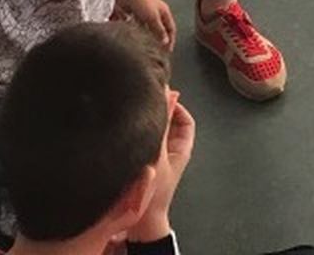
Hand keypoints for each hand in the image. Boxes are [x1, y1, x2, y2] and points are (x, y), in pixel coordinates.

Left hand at [119, 0, 176, 48]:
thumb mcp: (153, 18)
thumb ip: (159, 30)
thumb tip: (165, 42)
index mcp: (164, 12)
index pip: (171, 28)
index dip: (171, 40)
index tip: (168, 51)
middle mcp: (155, 12)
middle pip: (160, 29)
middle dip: (159, 40)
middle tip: (157, 52)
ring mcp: (145, 13)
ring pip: (149, 28)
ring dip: (148, 37)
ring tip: (146, 47)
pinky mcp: (135, 13)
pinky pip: (138, 26)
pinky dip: (138, 32)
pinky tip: (135, 38)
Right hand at [126, 94, 195, 242]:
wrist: (141, 219)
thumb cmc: (156, 192)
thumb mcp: (159, 152)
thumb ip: (162, 124)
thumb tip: (169, 94)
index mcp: (182, 147)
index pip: (185, 118)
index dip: (177, 105)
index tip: (163, 94)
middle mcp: (170, 150)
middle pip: (168, 123)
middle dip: (159, 112)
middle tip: (147, 101)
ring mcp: (157, 157)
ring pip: (154, 132)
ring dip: (146, 124)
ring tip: (137, 115)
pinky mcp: (143, 162)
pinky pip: (142, 142)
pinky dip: (137, 135)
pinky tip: (128, 132)